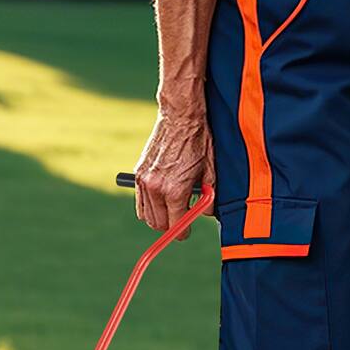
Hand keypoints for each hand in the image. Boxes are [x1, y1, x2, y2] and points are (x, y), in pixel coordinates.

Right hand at [134, 104, 214, 236]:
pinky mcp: (137, 175)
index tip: (186, 233)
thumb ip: (208, 196)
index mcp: (175, 190)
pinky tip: (160, 199)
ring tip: (171, 209)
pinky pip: (140, 201)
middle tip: (181, 221)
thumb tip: (205, 212)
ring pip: (146, 215)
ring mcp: (143, 182)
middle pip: (158, 224)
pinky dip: (148, 206)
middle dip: (170, 227)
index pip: (176, 225)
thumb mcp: (211, 170)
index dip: (183, 232)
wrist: (180, 116)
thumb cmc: (199, 140)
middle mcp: (156, 189)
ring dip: (158, 217)